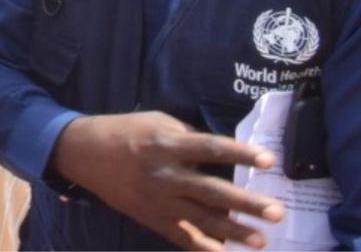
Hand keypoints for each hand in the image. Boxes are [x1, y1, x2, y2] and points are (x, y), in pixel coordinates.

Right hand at [51, 111, 285, 249]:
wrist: (84, 154)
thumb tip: (220, 151)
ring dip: (234, 231)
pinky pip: (182, 237)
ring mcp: (158, 201)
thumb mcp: (156, 122)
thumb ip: (187, 137)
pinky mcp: (152, 218)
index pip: (211, 148)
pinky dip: (204, 248)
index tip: (269, 160)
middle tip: (276, 212)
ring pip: (202, 219)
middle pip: (212, 191)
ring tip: (262, 240)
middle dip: (246, 203)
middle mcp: (165, 175)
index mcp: (167, 145)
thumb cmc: (124, 132)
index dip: (241, 153)